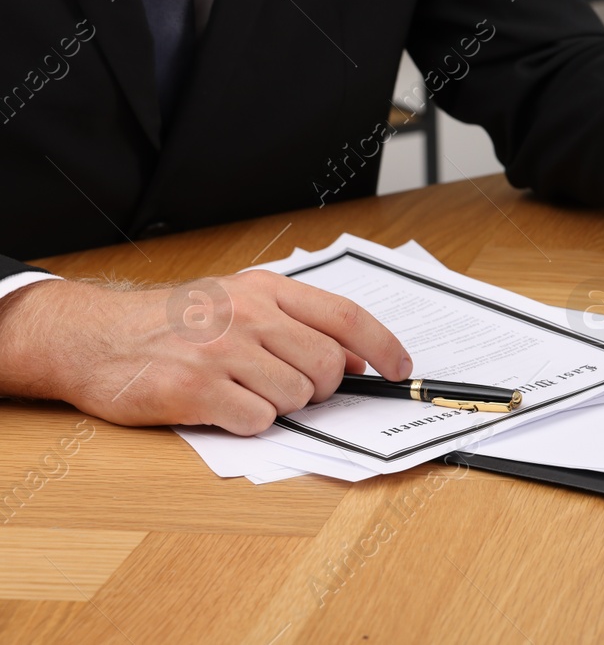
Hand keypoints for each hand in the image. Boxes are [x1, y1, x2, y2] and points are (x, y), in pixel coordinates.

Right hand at [0, 272, 411, 435]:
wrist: (95, 338)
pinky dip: (248, 423)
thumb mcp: (239, 302)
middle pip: (327, 366)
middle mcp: (248, 314)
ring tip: (241, 391)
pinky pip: (257, 421)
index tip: (399, 369)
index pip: (347, 317)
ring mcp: (222, 351)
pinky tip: (221, 406)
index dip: (384, 347)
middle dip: (319, 388)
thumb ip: (297, 322)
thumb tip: (357, 360)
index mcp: (266, 289)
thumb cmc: (172, 323)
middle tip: (287, 386)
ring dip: (279, 406)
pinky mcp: (195, 389)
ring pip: (295, 398)